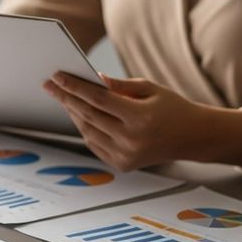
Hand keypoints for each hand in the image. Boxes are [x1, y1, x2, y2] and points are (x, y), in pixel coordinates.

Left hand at [43, 72, 241, 170]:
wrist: (192, 137)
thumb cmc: (172, 108)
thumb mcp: (150, 89)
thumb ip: (120, 86)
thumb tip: (93, 79)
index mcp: (140, 118)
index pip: (98, 100)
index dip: (75, 87)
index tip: (57, 76)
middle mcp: (131, 140)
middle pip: (88, 115)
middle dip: (65, 98)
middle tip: (49, 85)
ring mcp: (126, 155)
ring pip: (88, 131)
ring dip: (72, 113)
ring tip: (63, 97)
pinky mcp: (122, 164)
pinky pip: (94, 144)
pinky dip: (84, 129)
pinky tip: (78, 114)